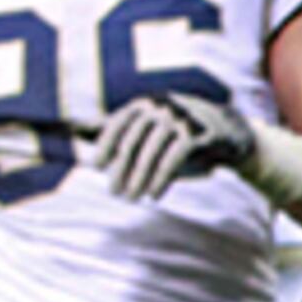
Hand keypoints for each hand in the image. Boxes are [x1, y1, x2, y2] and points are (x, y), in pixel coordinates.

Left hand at [98, 94, 255, 202]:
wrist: (228, 131)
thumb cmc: (179, 131)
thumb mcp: (147, 125)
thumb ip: (114, 126)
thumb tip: (73, 128)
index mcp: (145, 103)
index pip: (118, 123)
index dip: (105, 145)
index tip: (97, 167)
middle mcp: (162, 106)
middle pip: (134, 142)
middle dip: (122, 170)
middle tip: (115, 193)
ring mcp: (182, 119)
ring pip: (152, 153)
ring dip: (140, 179)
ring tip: (132, 198)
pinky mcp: (200, 135)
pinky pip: (174, 159)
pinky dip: (162, 179)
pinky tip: (154, 195)